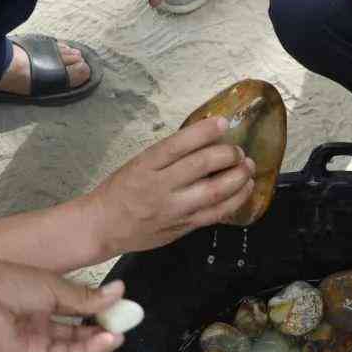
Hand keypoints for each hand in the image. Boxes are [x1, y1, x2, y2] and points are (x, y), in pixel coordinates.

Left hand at [0, 267, 128, 351]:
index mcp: (43, 301)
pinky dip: (87, 351)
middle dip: (103, 329)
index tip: (122, 306)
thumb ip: (86, 297)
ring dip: (99, 342)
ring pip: (74, 347)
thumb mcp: (55, 287)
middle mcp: (40, 323)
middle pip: (78, 332)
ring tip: (120, 333)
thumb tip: (119, 291)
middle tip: (126, 323)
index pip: (78, 309)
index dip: (100, 310)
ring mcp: (36, 342)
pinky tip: (106, 340)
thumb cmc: (7, 282)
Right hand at [89, 117, 255, 254]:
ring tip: (248, 168)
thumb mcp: (137, 164)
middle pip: (201, 166)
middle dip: (227, 155)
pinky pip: (215, 214)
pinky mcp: (183, 227)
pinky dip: (235, 201)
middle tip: (238, 151)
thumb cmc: (120, 191)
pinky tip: (245, 190)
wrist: (103, 226)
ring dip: (238, 178)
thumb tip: (205, 139)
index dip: (203, 132)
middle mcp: (160, 186)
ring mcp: (173, 209)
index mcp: (145, 165)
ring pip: (214, 192)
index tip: (223, 123)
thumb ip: (168, 155)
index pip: (177, 144)